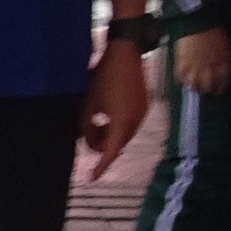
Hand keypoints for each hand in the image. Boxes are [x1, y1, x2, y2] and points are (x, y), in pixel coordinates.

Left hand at [82, 40, 148, 175]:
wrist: (125, 52)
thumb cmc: (103, 77)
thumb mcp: (88, 104)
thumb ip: (86, 127)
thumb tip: (87, 141)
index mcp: (123, 122)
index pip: (111, 151)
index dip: (101, 166)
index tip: (92, 178)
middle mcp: (136, 120)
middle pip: (118, 144)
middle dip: (102, 145)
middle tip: (87, 135)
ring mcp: (143, 112)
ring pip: (124, 134)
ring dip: (110, 134)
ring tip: (96, 122)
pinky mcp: (144, 105)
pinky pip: (130, 123)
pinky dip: (118, 125)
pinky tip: (107, 114)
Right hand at [172, 25, 230, 94]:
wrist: (197, 22)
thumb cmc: (213, 31)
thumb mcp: (224, 45)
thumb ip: (223, 59)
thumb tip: (221, 69)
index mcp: (222, 62)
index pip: (223, 80)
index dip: (220, 86)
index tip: (219, 90)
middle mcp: (209, 68)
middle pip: (208, 85)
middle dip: (208, 90)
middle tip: (206, 91)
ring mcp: (194, 67)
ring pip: (194, 85)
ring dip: (195, 87)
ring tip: (194, 87)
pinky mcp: (182, 64)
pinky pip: (181, 78)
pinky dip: (182, 81)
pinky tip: (183, 81)